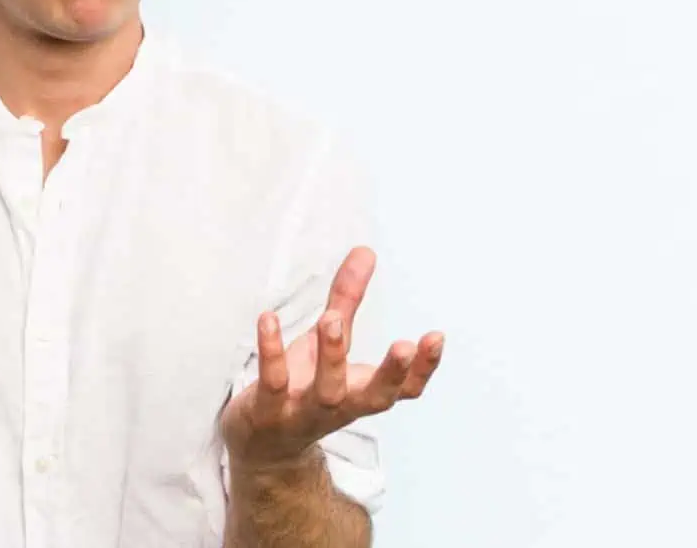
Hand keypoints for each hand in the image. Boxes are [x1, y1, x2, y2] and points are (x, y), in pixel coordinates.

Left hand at [220, 245, 443, 467]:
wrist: (261, 445)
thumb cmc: (302, 387)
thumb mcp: (326, 341)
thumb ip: (346, 300)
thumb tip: (365, 251)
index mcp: (361, 391)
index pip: (404, 388)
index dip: (422, 368)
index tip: (435, 337)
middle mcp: (340, 405)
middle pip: (374, 397)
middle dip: (390, 373)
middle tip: (402, 344)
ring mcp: (305, 411)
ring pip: (327, 392)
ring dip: (332, 356)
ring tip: (332, 318)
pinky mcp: (268, 411)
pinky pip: (274, 383)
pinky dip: (272, 352)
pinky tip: (267, 319)